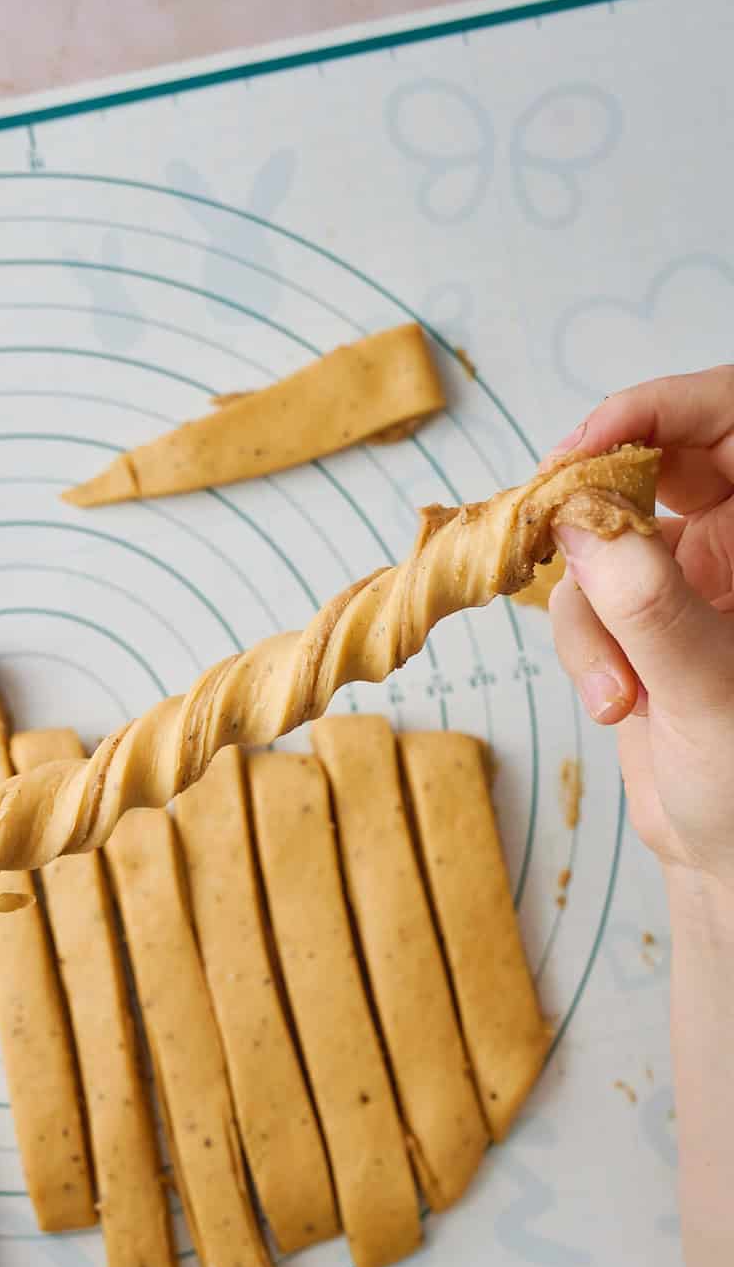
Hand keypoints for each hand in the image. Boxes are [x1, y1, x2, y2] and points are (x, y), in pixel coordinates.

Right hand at [547, 365, 733, 895]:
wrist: (730, 856)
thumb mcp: (710, 691)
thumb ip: (649, 607)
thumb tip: (584, 525)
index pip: (729, 416)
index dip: (658, 411)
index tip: (588, 447)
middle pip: (656, 465)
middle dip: (598, 510)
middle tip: (550, 527)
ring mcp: (693, 579)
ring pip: (606, 541)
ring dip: (591, 617)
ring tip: (617, 692)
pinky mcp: (644, 622)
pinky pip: (586, 600)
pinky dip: (584, 649)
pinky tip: (618, 705)